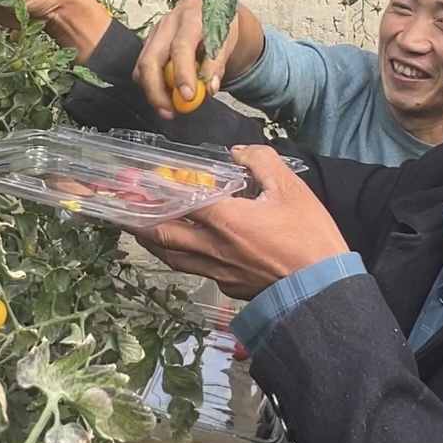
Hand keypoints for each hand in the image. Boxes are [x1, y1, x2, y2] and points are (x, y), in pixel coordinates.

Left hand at [132, 145, 348, 299]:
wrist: (321, 290)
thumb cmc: (309, 238)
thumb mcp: (291, 189)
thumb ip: (261, 162)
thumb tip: (238, 152)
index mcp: (225, 220)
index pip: (177, 201)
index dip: (153, 190)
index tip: (134, 183)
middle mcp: (213, 247)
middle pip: (162, 235)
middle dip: (137, 222)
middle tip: (120, 211)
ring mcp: (217, 271)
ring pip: (172, 257)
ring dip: (152, 241)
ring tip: (140, 229)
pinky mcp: (227, 287)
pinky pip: (194, 269)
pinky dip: (179, 257)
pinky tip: (181, 250)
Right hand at [133, 0, 240, 119]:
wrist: (210, 5)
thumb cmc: (218, 22)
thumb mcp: (226, 39)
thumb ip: (217, 63)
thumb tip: (209, 88)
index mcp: (191, 18)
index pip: (181, 48)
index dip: (182, 74)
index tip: (188, 96)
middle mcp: (168, 23)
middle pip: (150, 60)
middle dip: (156, 91)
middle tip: (170, 112)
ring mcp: (155, 32)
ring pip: (142, 66)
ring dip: (152, 91)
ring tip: (169, 107)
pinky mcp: (149, 41)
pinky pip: (142, 67)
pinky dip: (151, 84)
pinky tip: (165, 94)